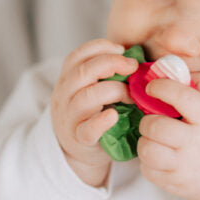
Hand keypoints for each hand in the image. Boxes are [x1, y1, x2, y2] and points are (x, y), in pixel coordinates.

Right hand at [51, 39, 138, 186]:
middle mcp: (64, 95)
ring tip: (131, 96)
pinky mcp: (79, 139)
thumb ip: (104, 73)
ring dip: (114, 90)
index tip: (122, 49)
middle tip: (133, 67)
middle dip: (111, 63)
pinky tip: (114, 115)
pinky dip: (102, 121)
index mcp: (67, 80)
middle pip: (82, 72)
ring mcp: (70, 117)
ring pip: (87, 97)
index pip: (77, 56)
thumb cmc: (91, 114)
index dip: (100, 48)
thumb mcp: (90, 89)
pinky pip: (88, 129)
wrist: (77, 151)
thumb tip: (135, 56)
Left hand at [137, 72, 199, 199]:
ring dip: (145, 141)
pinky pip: (146, 168)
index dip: (162, 87)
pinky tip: (159, 156)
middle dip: (148, 120)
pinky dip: (147, 161)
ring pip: (147, 148)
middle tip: (152, 120)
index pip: (182, 97)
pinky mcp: (173, 183)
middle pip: (157, 126)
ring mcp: (184, 166)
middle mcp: (197, 143)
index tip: (152, 86)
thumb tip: (182, 69)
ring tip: (154, 139)